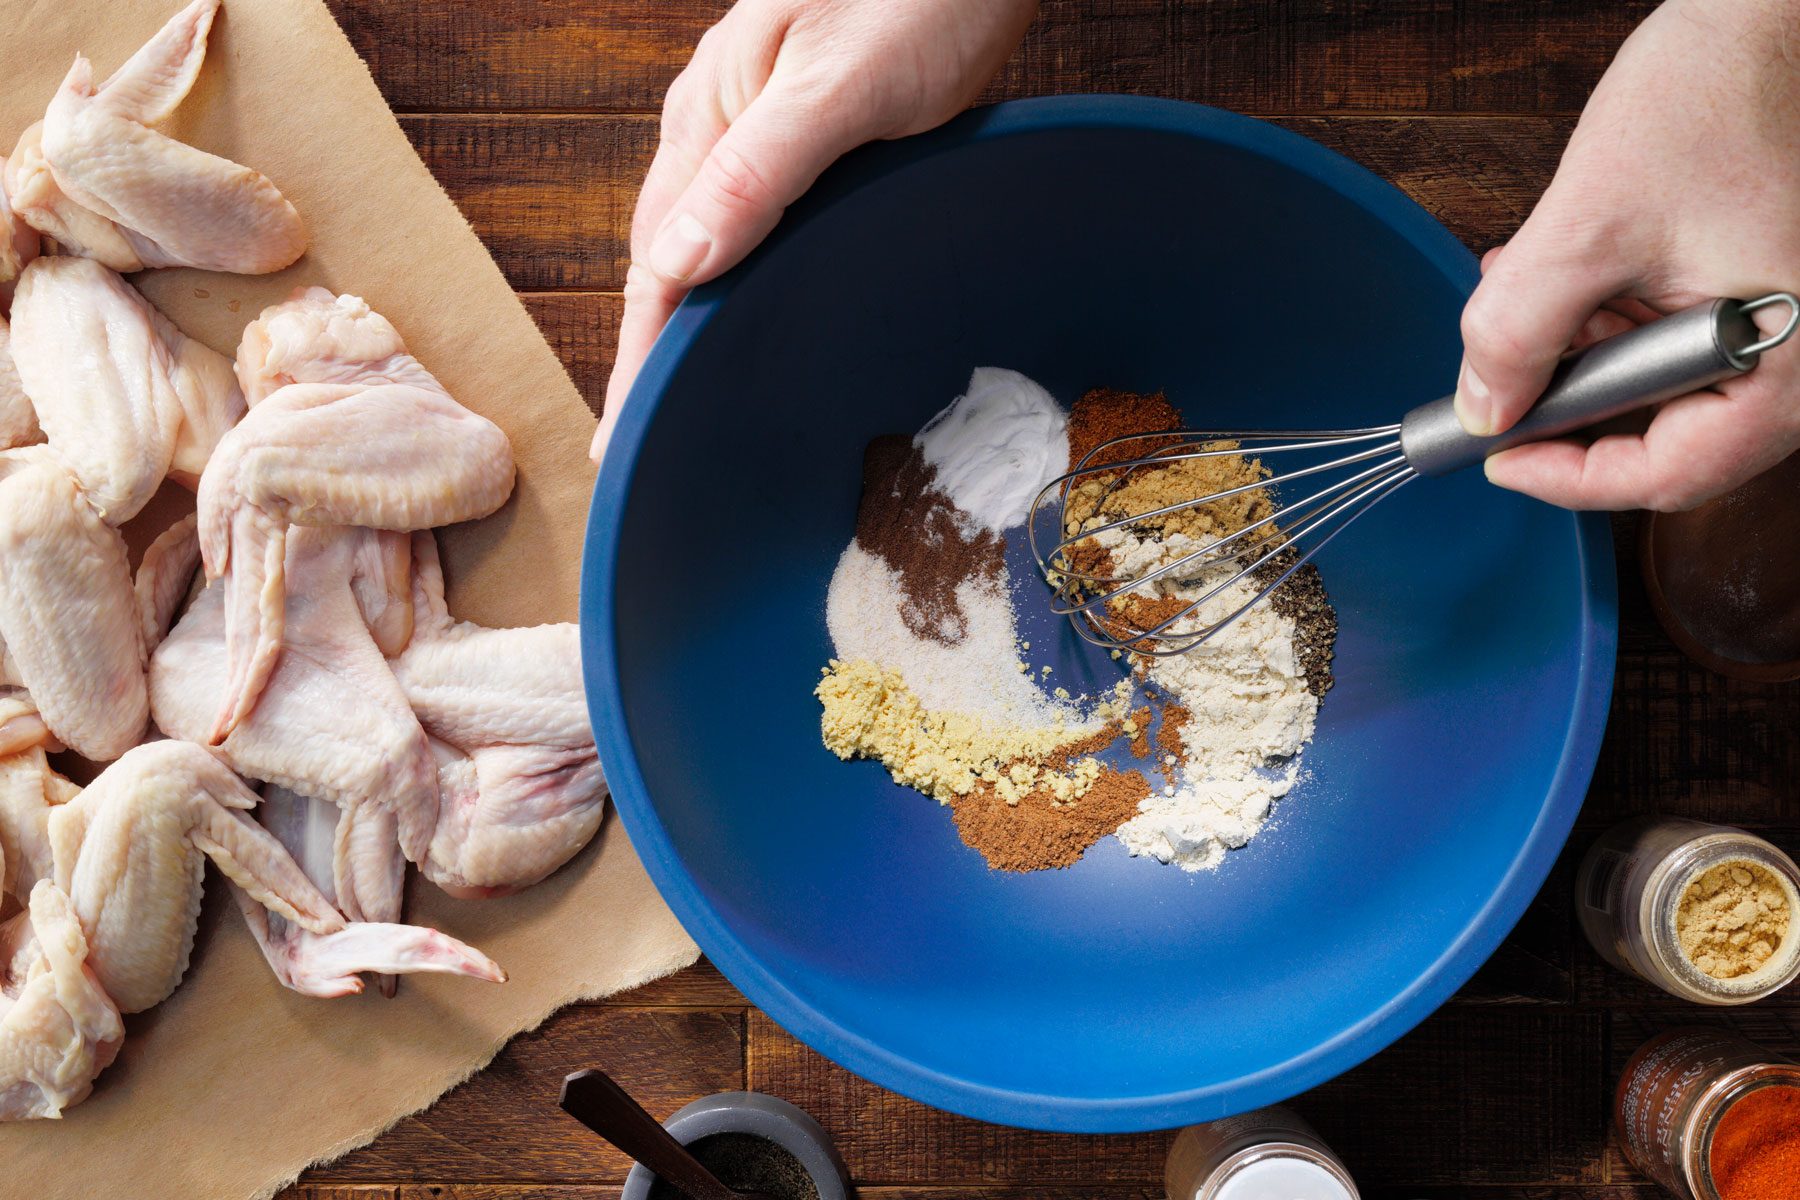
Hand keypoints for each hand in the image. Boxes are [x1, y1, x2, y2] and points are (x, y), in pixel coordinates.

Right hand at [593, 0, 1038, 460]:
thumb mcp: (839, 87)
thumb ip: (757, 173)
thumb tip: (678, 265)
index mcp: (710, 116)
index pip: (655, 263)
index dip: (638, 355)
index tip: (623, 440)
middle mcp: (721, 124)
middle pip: (668, 258)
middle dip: (654, 349)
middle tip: (647, 441)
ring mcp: (762, 126)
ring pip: (709, 241)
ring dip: (695, 317)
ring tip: (687, 396)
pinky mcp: (810, 131)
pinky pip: (756, 222)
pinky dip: (743, 279)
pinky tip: (758, 311)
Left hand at [1454, 0, 1799, 510]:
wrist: (1770, 14)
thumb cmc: (1718, 95)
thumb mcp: (1590, 225)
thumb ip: (1521, 328)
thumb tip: (1482, 407)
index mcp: (1788, 360)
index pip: (1670, 474)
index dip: (1567, 476)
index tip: (1498, 458)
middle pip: (1669, 438)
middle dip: (1570, 404)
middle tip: (1498, 385)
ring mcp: (1790, 326)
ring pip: (1667, 387)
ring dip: (1584, 355)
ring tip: (1527, 299)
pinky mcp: (1768, 292)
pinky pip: (1682, 337)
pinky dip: (1617, 318)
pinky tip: (1572, 277)